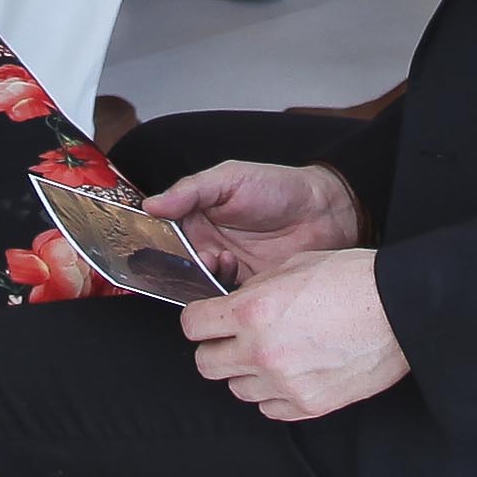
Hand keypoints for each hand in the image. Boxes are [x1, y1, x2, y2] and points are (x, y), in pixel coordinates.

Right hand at [142, 157, 360, 282]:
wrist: (325, 211)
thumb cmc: (278, 187)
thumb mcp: (230, 179)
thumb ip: (190, 190)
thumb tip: (151, 204)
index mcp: (198, 217)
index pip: (166, 236)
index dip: (159, 243)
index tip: (159, 246)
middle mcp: (208, 245)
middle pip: (180, 264)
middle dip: (183, 264)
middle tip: (198, 254)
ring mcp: (228, 268)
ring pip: (200, 283)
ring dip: (205, 276)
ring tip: (221, 259)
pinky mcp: (247, 287)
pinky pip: (226, 298)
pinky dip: (225, 291)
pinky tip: (236, 272)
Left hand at [177, 250, 408, 419]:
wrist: (401, 309)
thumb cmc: (353, 281)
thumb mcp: (294, 266)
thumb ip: (256, 289)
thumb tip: (236, 303)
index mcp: (253, 311)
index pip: (193, 326)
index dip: (200, 320)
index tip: (209, 319)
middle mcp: (262, 351)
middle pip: (206, 363)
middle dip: (216, 348)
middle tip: (235, 338)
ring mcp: (285, 383)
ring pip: (237, 389)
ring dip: (247, 372)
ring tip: (273, 354)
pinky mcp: (309, 404)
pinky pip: (270, 407)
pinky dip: (274, 393)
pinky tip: (293, 371)